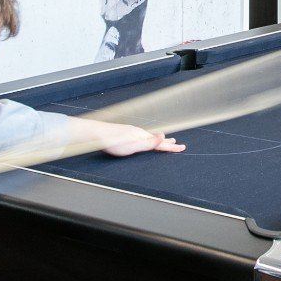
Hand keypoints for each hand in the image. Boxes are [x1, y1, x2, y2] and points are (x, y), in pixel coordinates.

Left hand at [70, 117, 184, 156]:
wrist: (98, 134)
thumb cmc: (115, 142)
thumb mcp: (135, 145)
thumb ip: (149, 142)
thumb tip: (164, 136)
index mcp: (143, 137)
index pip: (161, 143)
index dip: (171, 147)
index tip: (182, 148)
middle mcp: (139, 133)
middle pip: (156, 139)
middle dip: (166, 142)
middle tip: (175, 143)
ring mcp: (131, 133)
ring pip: (148, 137)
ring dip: (157, 139)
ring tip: (162, 139)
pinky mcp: (125, 134)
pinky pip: (141, 136)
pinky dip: (148, 138)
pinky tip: (142, 139)